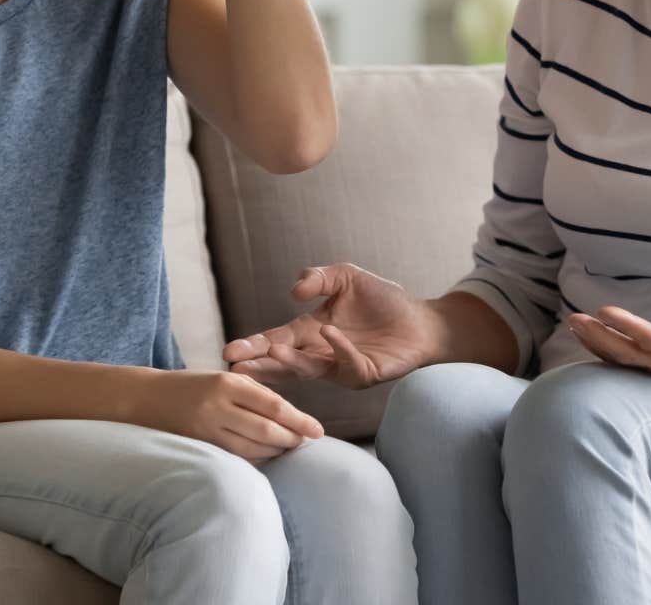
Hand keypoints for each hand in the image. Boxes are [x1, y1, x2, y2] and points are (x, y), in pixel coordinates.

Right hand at [129, 369, 323, 462]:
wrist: (146, 399)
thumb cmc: (192, 386)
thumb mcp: (222, 379)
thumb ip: (253, 393)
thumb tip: (289, 416)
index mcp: (227, 384)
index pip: (273, 406)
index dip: (299, 420)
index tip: (318, 430)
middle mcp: (217, 407)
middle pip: (266, 430)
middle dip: (292, 439)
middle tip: (308, 442)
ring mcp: (206, 430)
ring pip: (252, 448)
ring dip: (276, 452)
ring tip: (290, 449)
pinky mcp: (199, 447)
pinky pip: (235, 457)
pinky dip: (255, 459)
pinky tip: (267, 457)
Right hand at [222, 263, 438, 388]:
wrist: (421, 320)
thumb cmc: (383, 300)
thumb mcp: (345, 276)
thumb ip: (318, 277)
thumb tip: (293, 291)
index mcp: (310, 332)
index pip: (276, 340)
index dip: (254, 346)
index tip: (230, 352)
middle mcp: (320, 353)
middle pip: (284, 361)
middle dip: (259, 364)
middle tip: (235, 367)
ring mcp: (340, 367)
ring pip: (309, 369)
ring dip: (290, 361)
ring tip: (272, 351)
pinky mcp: (363, 373)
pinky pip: (346, 362)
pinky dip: (337, 347)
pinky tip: (328, 332)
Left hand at [566, 272, 650, 384]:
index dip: (628, 327)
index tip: (604, 311)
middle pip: (628, 354)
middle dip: (600, 338)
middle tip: (575, 319)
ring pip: (620, 360)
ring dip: (594, 343)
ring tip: (573, 322)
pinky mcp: (649, 363)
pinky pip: (619, 360)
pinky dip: (599, 348)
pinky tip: (581, 332)